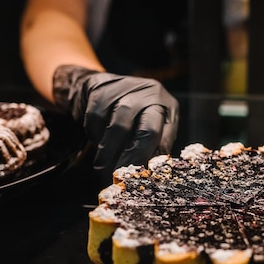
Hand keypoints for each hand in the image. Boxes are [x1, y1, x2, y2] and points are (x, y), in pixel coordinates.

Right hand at [53, 65, 178, 170]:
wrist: (107, 86)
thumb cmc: (134, 115)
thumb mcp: (151, 128)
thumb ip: (152, 148)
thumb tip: (146, 174)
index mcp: (168, 109)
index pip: (165, 139)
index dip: (151, 161)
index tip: (139, 177)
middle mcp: (152, 95)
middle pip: (147, 131)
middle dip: (132, 158)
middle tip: (119, 175)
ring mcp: (128, 89)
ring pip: (118, 127)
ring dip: (108, 151)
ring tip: (101, 167)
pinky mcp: (103, 88)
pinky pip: (97, 118)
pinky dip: (95, 134)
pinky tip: (96, 140)